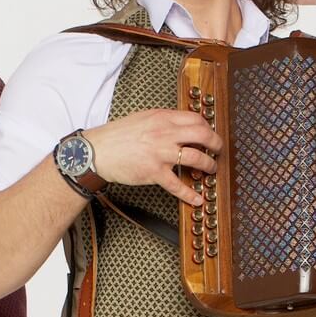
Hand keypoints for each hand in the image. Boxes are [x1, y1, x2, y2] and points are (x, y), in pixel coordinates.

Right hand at [85, 109, 222, 205]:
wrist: (97, 151)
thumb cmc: (116, 136)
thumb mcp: (142, 119)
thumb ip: (162, 121)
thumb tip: (180, 125)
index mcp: (162, 118)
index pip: (196, 118)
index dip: (208, 127)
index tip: (210, 133)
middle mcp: (164, 133)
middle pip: (202, 134)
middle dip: (216, 143)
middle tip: (219, 150)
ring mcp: (161, 153)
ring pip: (196, 157)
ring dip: (209, 165)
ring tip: (211, 169)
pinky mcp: (154, 172)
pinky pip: (178, 185)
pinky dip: (190, 194)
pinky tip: (197, 198)